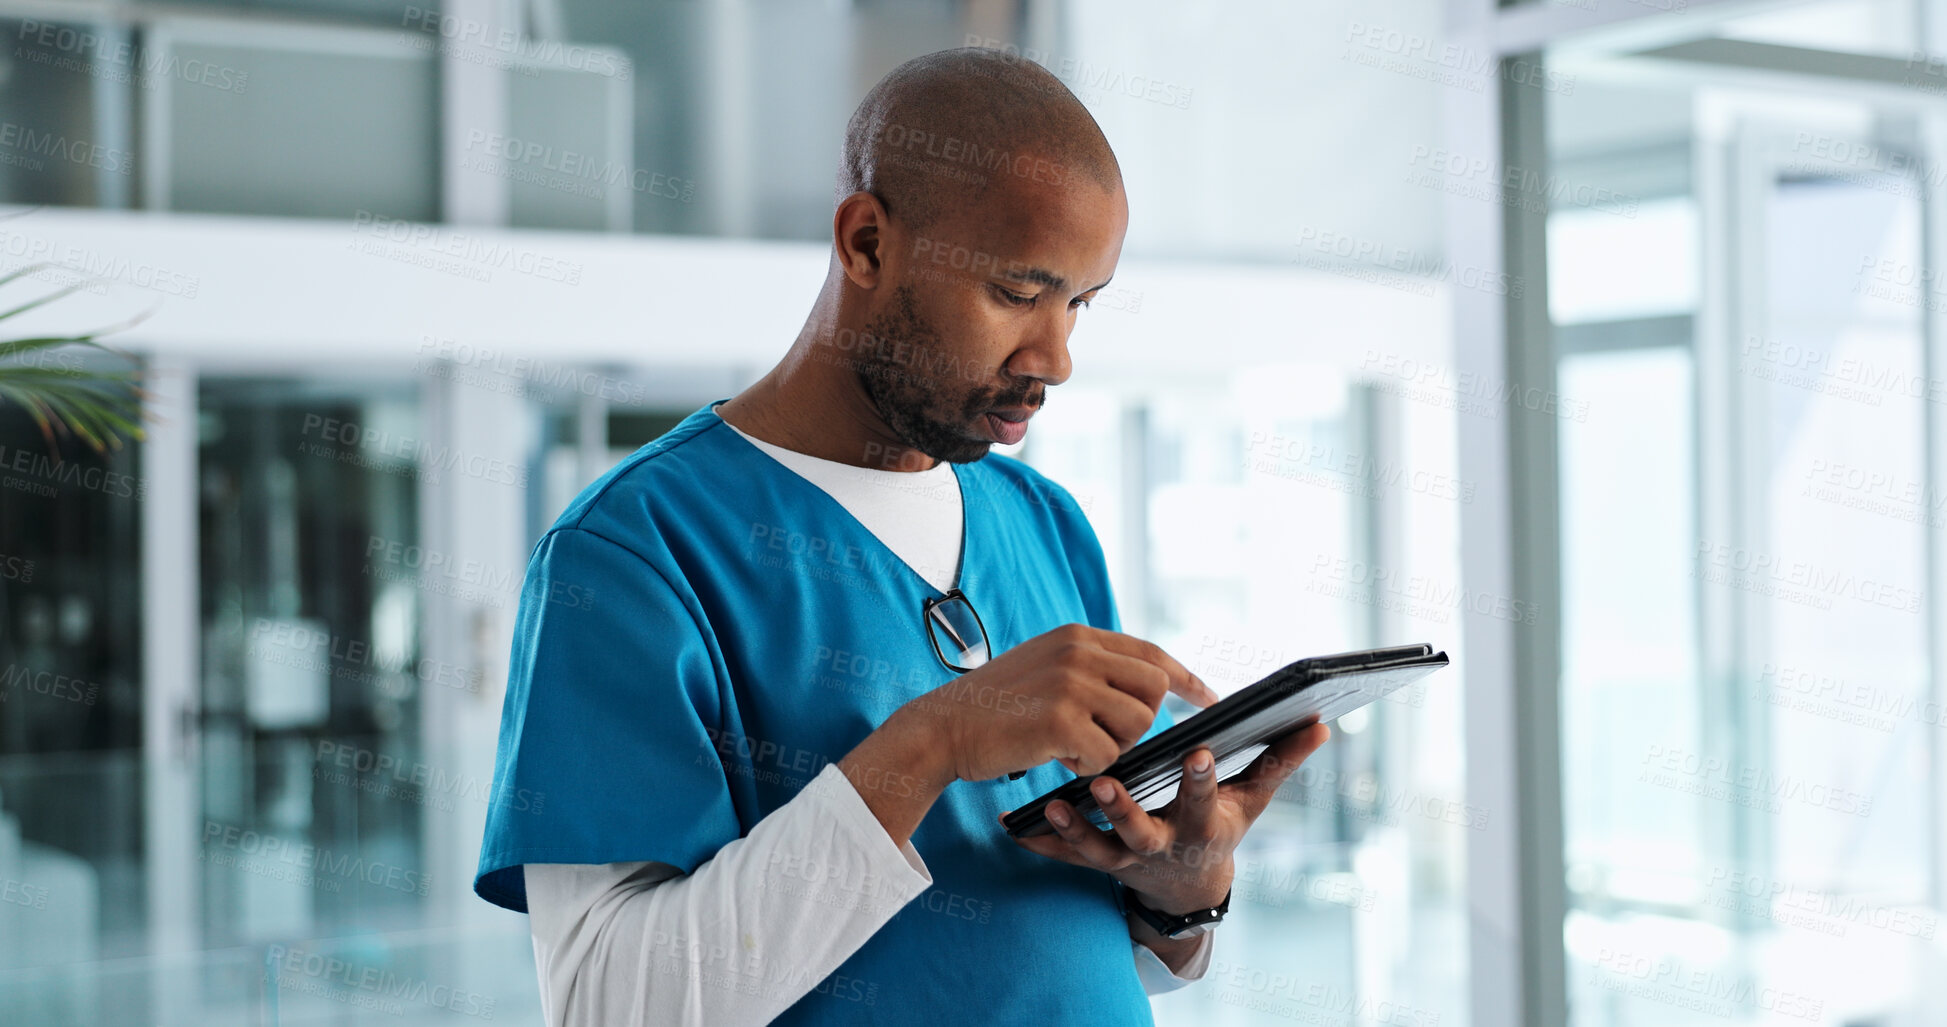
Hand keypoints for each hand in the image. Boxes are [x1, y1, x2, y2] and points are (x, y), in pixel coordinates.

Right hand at [900, 623, 1218, 783]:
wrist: (942, 728)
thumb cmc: (993, 708)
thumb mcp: (1044, 668)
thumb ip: (1089, 669)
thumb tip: (1144, 690)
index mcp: (1077, 636)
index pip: (1150, 652)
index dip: (1185, 677)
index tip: (1209, 697)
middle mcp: (1079, 652)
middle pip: (1153, 691)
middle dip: (1139, 723)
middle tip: (1103, 738)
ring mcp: (1071, 683)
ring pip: (1137, 726)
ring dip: (1112, 748)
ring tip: (1072, 747)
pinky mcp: (1062, 720)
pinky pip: (1107, 757)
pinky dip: (1087, 768)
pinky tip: (1056, 758)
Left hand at [1000, 721, 1331, 913]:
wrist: (1188, 885)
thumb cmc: (1222, 828)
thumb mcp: (1254, 801)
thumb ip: (1282, 761)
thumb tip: (1320, 725)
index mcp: (1199, 824)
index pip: (1205, 797)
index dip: (1204, 777)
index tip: (1200, 750)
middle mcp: (1159, 843)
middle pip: (1139, 831)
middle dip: (1123, 810)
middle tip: (1104, 781)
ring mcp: (1124, 856)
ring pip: (1095, 848)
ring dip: (1073, 827)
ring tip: (1053, 803)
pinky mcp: (1096, 861)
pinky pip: (1063, 854)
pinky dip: (1038, 839)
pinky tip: (1011, 822)